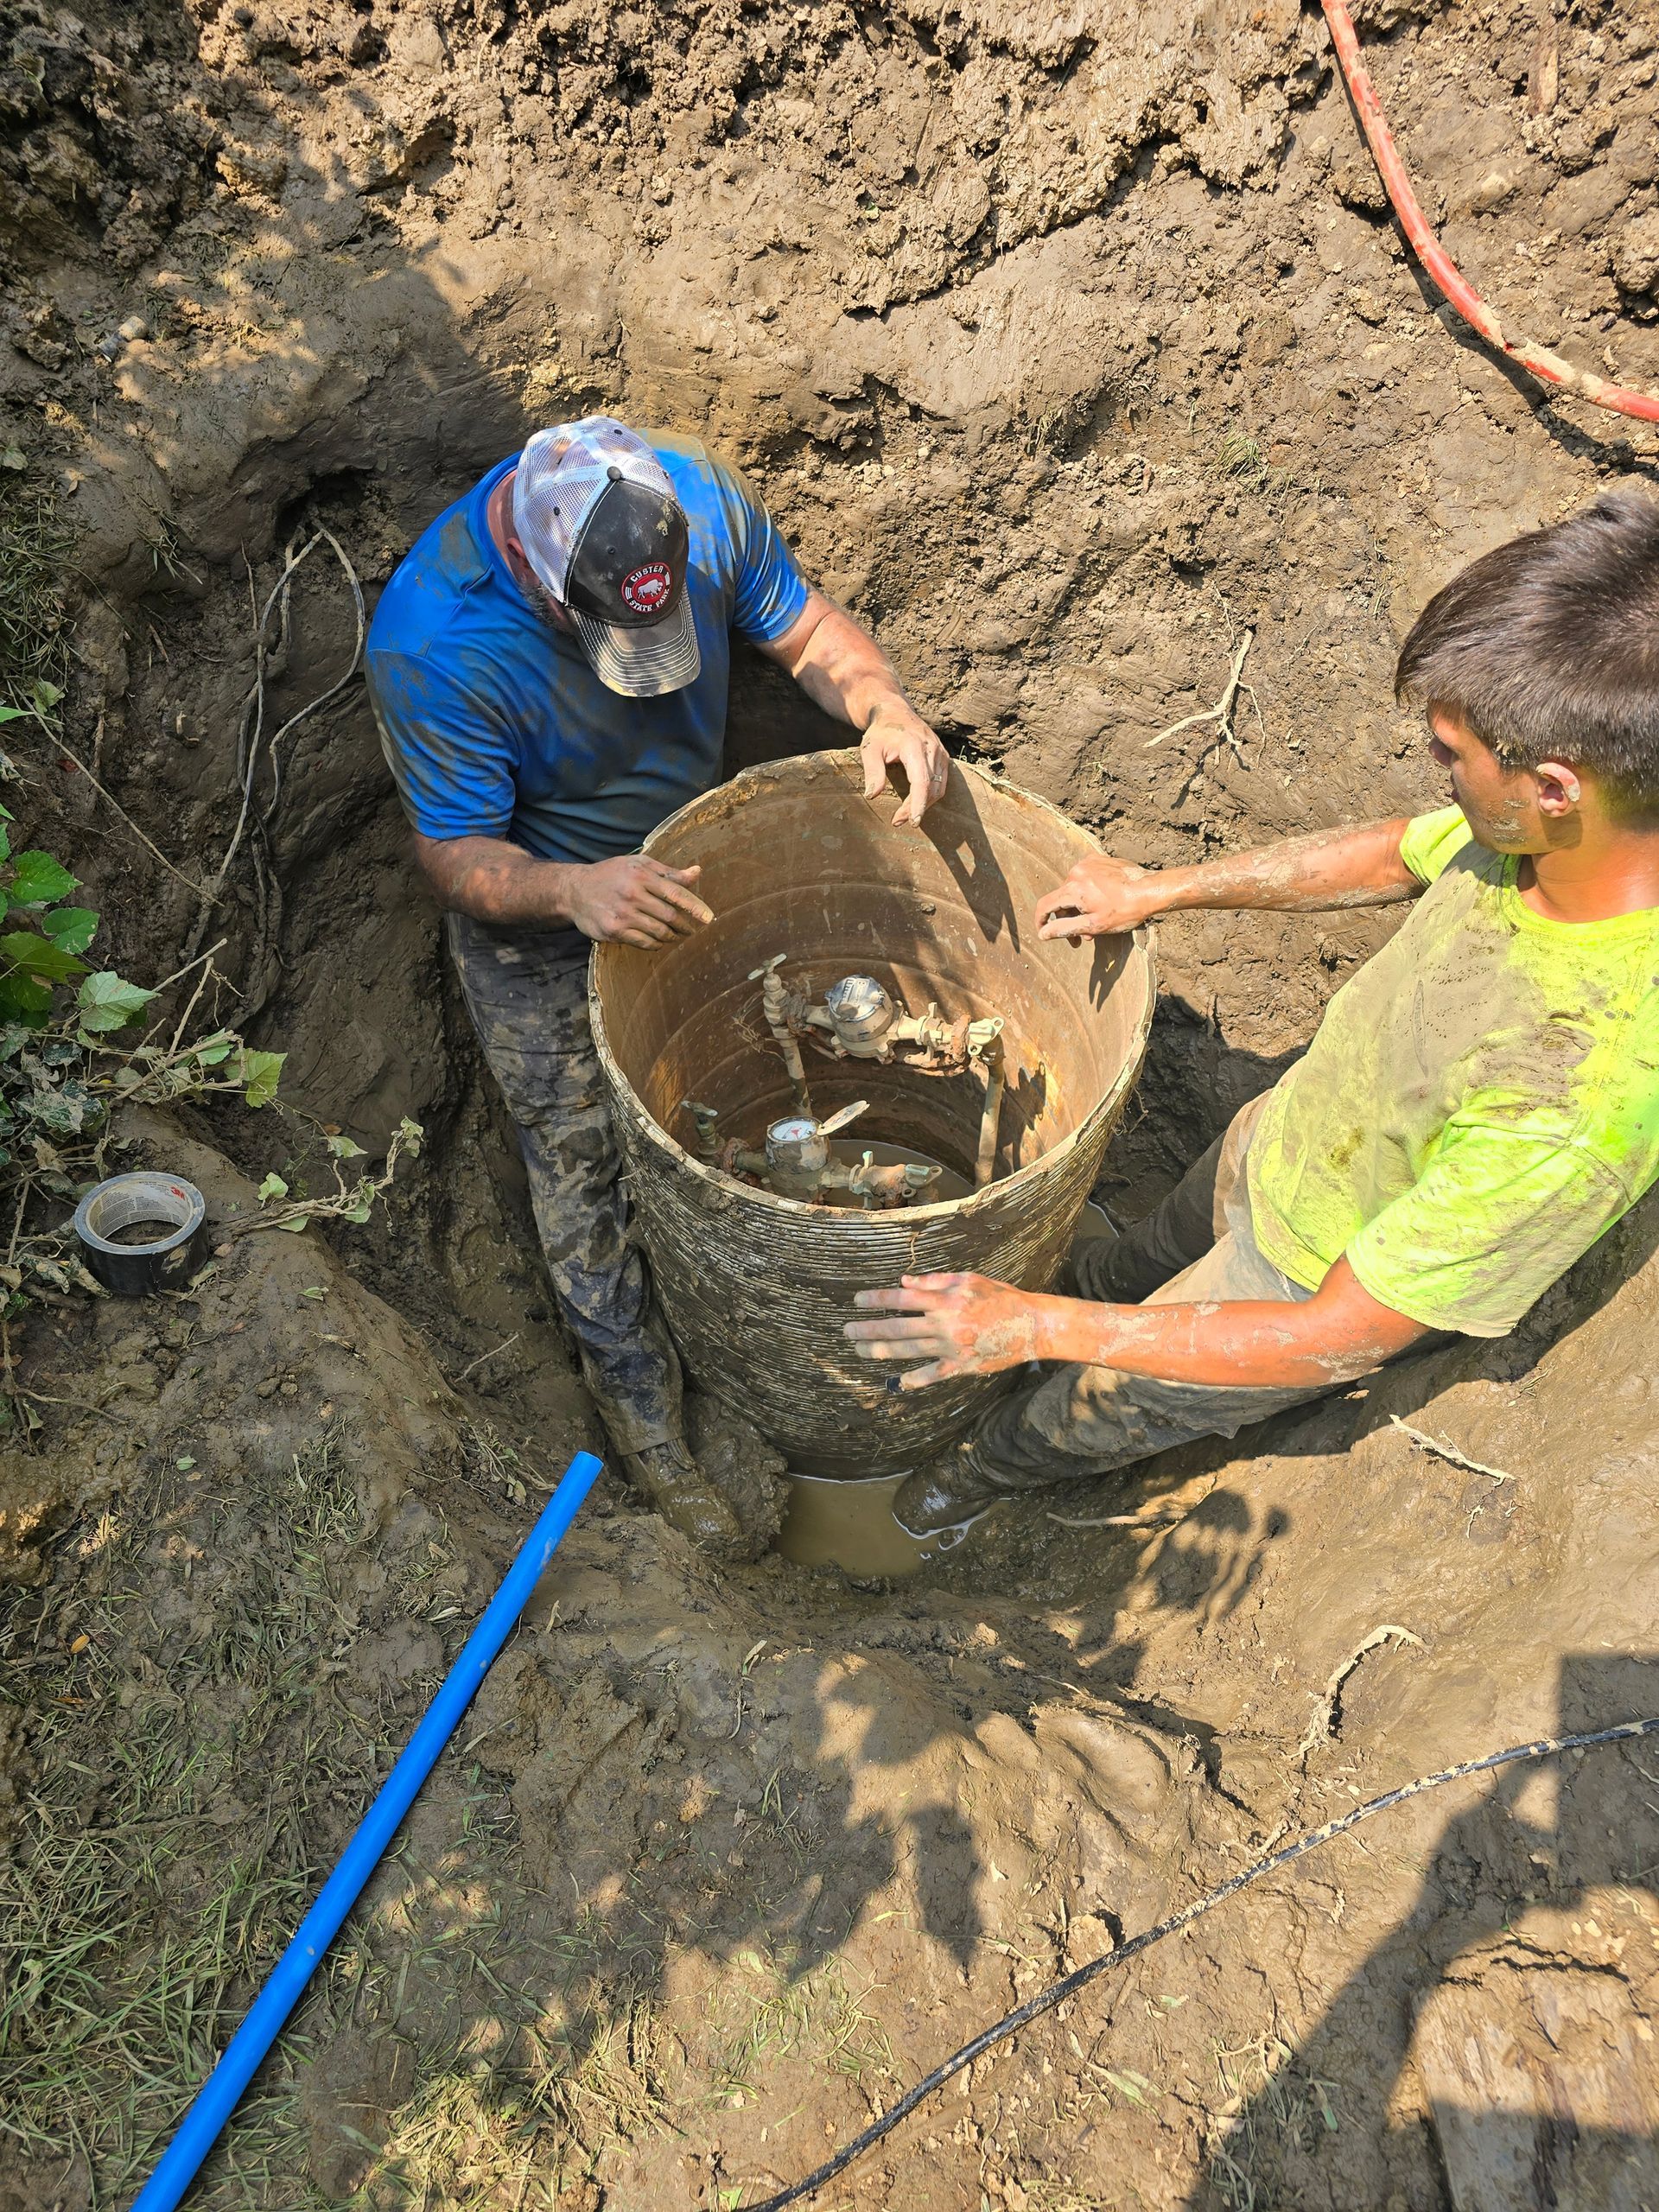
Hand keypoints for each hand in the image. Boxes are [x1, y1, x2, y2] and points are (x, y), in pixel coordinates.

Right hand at [565, 855, 713, 947]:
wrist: (575, 890)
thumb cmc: (611, 874)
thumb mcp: (638, 865)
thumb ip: (668, 872)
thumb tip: (697, 872)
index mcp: (641, 875)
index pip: (676, 893)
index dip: (695, 907)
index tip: (708, 917)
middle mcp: (632, 894)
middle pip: (670, 916)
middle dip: (685, 925)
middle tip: (691, 929)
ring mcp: (622, 915)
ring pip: (659, 932)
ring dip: (671, 936)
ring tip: (674, 935)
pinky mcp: (614, 931)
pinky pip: (644, 943)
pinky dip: (656, 944)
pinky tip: (658, 941)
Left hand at [845, 1272, 1044, 1387]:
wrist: (1031, 1325)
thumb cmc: (1000, 1297)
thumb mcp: (969, 1280)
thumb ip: (935, 1281)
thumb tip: (904, 1282)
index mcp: (945, 1299)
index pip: (901, 1299)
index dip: (876, 1300)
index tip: (857, 1301)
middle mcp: (944, 1324)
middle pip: (897, 1327)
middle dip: (868, 1328)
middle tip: (847, 1330)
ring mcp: (951, 1348)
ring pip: (907, 1350)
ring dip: (880, 1351)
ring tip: (860, 1350)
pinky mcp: (961, 1367)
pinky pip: (932, 1375)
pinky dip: (913, 1380)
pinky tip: (895, 1383)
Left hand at [861, 708, 949, 827]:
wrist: (895, 713)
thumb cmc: (880, 732)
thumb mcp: (870, 749)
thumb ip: (873, 771)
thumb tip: (873, 795)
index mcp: (914, 746)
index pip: (922, 781)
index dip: (918, 803)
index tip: (913, 821)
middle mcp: (932, 749)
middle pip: (931, 788)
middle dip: (915, 808)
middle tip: (897, 821)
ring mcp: (940, 753)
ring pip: (939, 788)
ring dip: (923, 804)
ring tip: (903, 815)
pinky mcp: (943, 757)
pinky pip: (941, 783)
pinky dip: (929, 796)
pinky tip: (915, 803)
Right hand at [1035, 854, 1163, 941]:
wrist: (1151, 890)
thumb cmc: (1126, 910)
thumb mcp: (1094, 926)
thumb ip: (1065, 929)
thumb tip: (1042, 934)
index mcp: (1073, 888)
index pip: (1045, 905)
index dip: (1041, 921)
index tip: (1044, 932)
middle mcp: (1076, 871)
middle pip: (1062, 899)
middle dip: (1069, 919)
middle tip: (1083, 938)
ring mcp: (1087, 863)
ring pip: (1074, 890)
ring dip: (1080, 907)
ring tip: (1096, 922)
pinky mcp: (1098, 859)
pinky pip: (1085, 878)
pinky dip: (1088, 892)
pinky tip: (1103, 902)